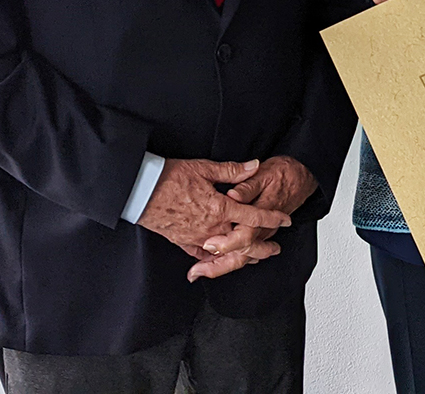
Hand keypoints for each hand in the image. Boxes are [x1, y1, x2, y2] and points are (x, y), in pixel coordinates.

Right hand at [137, 158, 290, 255]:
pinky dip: (215, 259)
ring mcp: (196, 237)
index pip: (253, 216)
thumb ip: (232, 170)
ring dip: (241, 255)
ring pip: (225, 253)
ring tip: (253, 257)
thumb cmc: (170, 177)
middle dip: (261, 247)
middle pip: (242, 242)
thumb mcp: (204, 168)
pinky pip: (202, 256)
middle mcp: (211, 227)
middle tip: (275, 249)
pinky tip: (220, 259)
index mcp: (220, 208)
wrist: (139, 191)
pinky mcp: (182, 242)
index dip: (272, 218)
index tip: (285, 220)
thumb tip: (254, 166)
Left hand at [188, 156, 317, 280]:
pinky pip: (244, 254)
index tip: (208, 245)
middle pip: (242, 255)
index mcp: (262, 213)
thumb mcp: (265, 174)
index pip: (244, 235)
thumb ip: (247, 187)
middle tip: (197, 270)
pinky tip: (212, 263)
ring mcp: (261, 234)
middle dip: (218, 265)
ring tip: (200, 271)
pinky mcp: (259, 235)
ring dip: (221, 267)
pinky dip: (227, 261)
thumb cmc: (283, 174)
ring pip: (242, 258)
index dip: (226, 242)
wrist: (301, 178)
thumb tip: (233, 195)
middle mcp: (262, 228)